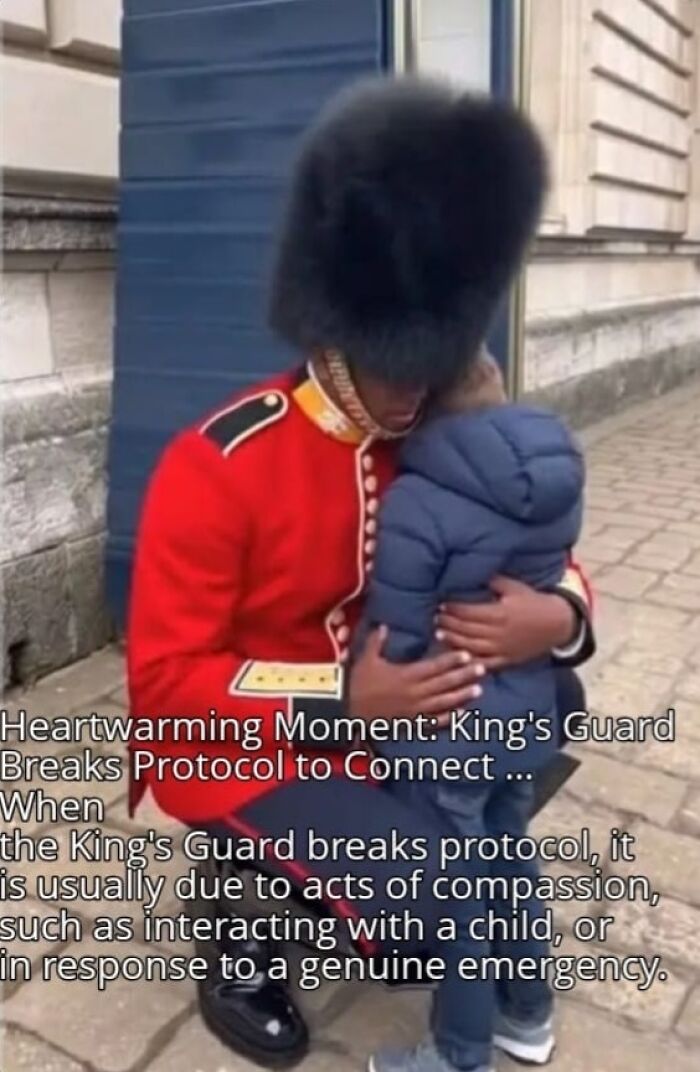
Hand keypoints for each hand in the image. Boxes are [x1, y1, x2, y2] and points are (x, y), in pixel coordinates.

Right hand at [348, 626, 483, 721]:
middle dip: (464, 676)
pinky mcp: (411, 723)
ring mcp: (414, 710)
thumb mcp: (367, 659)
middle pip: (443, 683)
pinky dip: (449, 719)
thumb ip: (377, 641)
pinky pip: (433, 722)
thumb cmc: (358, 682)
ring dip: (462, 696)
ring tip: (479, 690)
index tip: (466, 655)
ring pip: (443, 702)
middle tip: (482, 669)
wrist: (347, 709)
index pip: (434, 667)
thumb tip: (384, 625)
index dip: (451, 660)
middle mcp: (413, 693)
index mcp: (405, 675)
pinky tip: (463, 714)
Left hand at [435, 576, 576, 670]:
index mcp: (499, 613)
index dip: (452, 609)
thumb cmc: (534, 602)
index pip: (468, 612)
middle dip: (448, 623)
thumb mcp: (515, 587)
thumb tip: (475, 572)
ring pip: (470, 646)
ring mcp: (501, 649)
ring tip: (439, 633)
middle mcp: (498, 633)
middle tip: (435, 617)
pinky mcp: (506, 659)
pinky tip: (458, 654)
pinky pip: (484, 662)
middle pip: (465, 629)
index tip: (441, 604)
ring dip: (453, 640)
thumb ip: (494, 581)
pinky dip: (469, 660)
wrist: (557, 624)